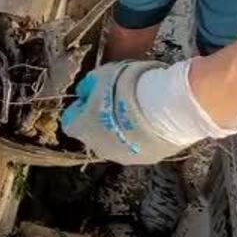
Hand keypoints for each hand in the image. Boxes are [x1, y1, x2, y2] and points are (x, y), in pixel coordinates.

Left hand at [61, 61, 185, 164]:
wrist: (166, 107)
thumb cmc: (127, 88)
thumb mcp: (102, 75)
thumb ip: (88, 86)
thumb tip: (83, 91)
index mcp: (81, 128)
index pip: (70, 120)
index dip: (81, 106)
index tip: (93, 95)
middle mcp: (97, 148)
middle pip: (93, 134)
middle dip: (101, 120)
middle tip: (118, 102)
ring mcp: (123, 157)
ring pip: (116, 143)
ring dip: (122, 131)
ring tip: (139, 112)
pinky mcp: (146, 160)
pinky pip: (138, 147)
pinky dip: (141, 137)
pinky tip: (153, 122)